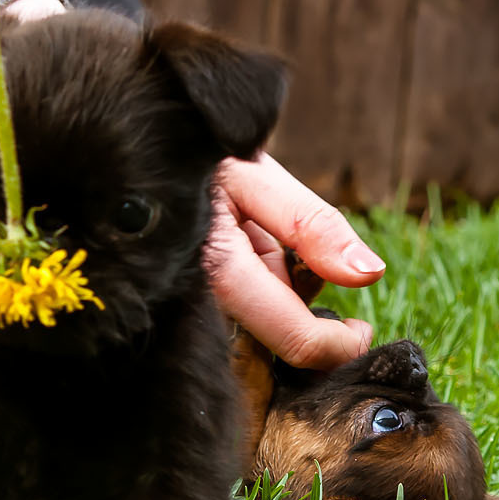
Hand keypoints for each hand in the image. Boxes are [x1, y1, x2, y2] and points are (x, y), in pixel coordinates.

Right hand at [208, 153, 381, 369]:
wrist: (129, 152)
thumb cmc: (187, 154)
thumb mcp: (254, 175)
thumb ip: (313, 226)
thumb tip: (369, 274)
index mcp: (221, 273)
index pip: (297, 341)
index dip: (341, 347)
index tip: (361, 330)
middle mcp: (202, 304)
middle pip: (280, 341)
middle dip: (306, 313)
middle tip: (309, 263)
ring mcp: (192, 310)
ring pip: (262, 329)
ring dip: (282, 297)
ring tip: (269, 242)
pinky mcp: (189, 306)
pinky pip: (241, 313)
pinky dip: (260, 289)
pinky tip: (249, 252)